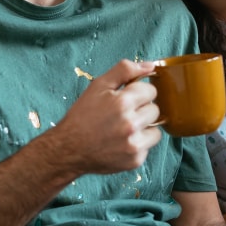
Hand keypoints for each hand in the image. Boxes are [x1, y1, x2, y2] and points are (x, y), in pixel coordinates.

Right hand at [53, 59, 162, 174]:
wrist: (69, 149)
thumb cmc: (83, 115)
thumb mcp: (98, 86)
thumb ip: (125, 70)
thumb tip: (150, 65)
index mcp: (122, 102)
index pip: (151, 91)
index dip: (138, 93)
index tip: (127, 99)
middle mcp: (130, 124)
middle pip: (155, 110)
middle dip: (142, 110)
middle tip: (123, 115)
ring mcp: (134, 144)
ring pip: (156, 130)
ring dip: (144, 128)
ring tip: (124, 129)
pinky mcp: (135, 160)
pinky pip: (148, 147)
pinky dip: (138, 144)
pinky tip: (121, 143)